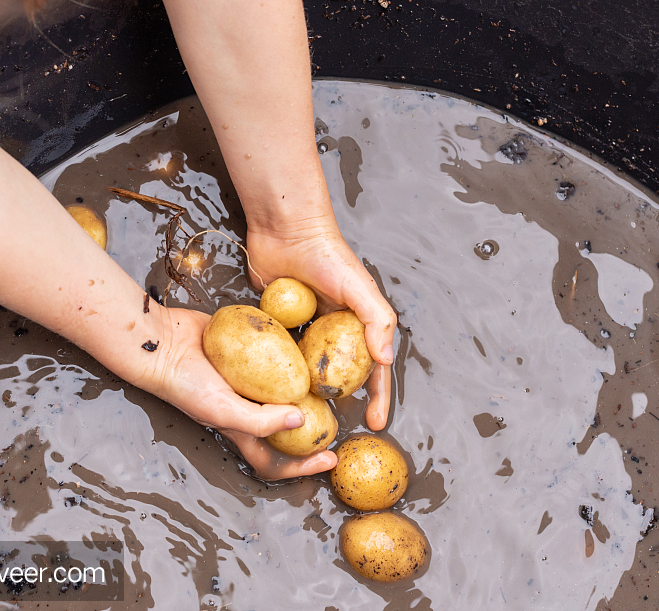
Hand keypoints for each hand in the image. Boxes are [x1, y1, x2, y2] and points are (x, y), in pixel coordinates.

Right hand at [136, 305, 338, 478]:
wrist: (162, 341)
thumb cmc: (184, 382)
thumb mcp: (221, 409)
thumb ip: (259, 420)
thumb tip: (301, 421)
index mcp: (242, 429)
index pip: (275, 460)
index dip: (303, 467)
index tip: (331, 458)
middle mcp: (249, 407)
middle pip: (287, 427)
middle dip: (314, 429)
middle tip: (340, 418)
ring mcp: (249, 379)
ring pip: (285, 390)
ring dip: (307, 389)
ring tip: (331, 382)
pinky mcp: (247, 352)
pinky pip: (276, 357)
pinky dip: (291, 354)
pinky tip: (309, 343)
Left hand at [246, 219, 396, 431]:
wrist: (284, 230)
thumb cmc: (326, 254)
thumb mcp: (358, 286)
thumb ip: (376, 320)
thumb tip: (386, 361)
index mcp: (356, 323)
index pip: (373, 368)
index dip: (378, 397)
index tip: (375, 425)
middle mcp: (332, 329)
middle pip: (339, 374)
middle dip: (341, 403)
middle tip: (336, 429)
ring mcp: (304, 327)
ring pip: (308, 368)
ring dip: (307, 393)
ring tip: (303, 420)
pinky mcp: (277, 323)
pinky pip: (279, 354)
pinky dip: (278, 372)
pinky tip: (272, 393)